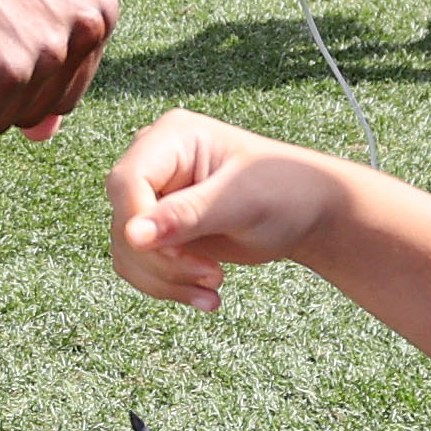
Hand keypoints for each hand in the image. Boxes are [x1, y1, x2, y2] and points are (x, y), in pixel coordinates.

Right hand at [0, 0, 113, 143]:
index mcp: (99, 14)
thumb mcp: (26, 14)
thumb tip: (45, 134)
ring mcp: (43, 56)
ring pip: (3, 125)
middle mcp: (83, 33)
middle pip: (38, 114)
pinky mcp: (0, 78)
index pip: (65, 94)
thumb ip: (49, 75)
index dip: (20, 70)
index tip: (0, 22)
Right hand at [108, 108, 348, 309]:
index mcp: (172, 136)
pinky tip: (204, 293)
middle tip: (212, 275)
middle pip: (124, 221)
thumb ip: (186, 215)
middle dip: (164, 260)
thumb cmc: (285, 190)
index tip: (171, 252)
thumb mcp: (240, 200)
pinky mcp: (159, 230)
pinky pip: (140, 265)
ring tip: (213, 286)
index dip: (139, 223)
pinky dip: (168, 286)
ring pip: (128, 250)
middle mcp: (155, 164)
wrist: (306, 214)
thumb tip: (133, 234)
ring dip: (166, 280)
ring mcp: (154, 198)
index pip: (127, 182)